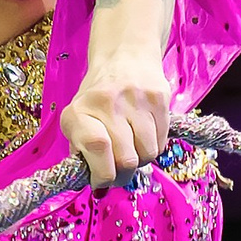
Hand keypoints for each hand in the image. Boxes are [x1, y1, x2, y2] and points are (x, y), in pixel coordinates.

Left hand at [60, 49, 172, 189]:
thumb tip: (96, 183)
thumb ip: (82, 149)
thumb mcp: (78, 120)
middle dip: (122, 175)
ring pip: (147, 154)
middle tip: (119, 172)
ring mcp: (135, 100)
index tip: (101, 181)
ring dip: (140, 160)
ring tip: (132, 149)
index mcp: (78, 112)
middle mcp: (106, 103)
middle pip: (125, 159)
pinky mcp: (160, 99)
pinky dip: (153, 147)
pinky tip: (144, 136)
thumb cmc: (97, 98)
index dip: (102, 174)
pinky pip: (161, 142)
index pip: (96, 148)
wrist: (125, 57)